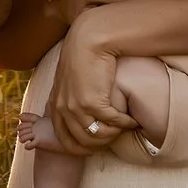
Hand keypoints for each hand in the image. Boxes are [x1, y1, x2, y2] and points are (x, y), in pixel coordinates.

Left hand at [41, 13, 135, 153]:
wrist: (89, 39)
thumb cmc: (82, 56)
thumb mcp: (68, 79)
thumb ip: (68, 97)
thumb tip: (78, 111)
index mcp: (55, 105)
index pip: (65, 140)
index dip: (82, 148)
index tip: (97, 146)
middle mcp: (63, 110)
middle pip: (83, 141)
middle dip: (102, 143)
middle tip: (116, 137)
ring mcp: (77, 108)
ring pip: (99, 135)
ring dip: (115, 134)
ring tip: (125, 126)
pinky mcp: (93, 102)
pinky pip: (113, 123)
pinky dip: (125, 123)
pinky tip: (132, 120)